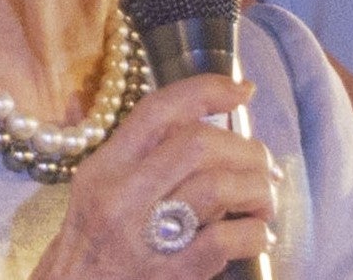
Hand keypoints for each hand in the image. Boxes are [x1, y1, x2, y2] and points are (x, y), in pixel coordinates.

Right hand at [31, 75, 278, 279]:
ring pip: (217, 188)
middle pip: (196, 144)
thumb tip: (152, 105)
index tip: (241, 91)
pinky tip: (258, 235)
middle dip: (243, 148)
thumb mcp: (91, 189)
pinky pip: (226, 240)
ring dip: (256, 189)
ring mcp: (146, 238)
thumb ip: (127, 149)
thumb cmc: (89, 245)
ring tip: (264, 198)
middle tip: (262, 163)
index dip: (206, 91)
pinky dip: (255, 233)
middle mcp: (121, 196)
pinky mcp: (171, 276)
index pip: (157, 111)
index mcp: (104, 168)